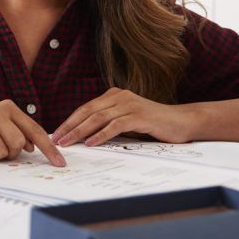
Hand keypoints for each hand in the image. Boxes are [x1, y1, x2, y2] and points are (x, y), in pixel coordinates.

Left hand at [52, 87, 196, 146]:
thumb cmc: (152, 123)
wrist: (181, 122)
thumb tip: (84, 136)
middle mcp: (119, 96)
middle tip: (56, 139)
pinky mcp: (139, 115)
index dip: (70, 121)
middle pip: (88, 111)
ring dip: (80, 131)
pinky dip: (101, 134)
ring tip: (68, 143)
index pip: (85, 108)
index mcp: (114, 95)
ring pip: (98, 117)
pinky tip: (91, 143)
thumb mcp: (126, 120)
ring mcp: (129, 104)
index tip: (56, 134)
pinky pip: (115, 125)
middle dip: (70, 126)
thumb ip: (108, 122)